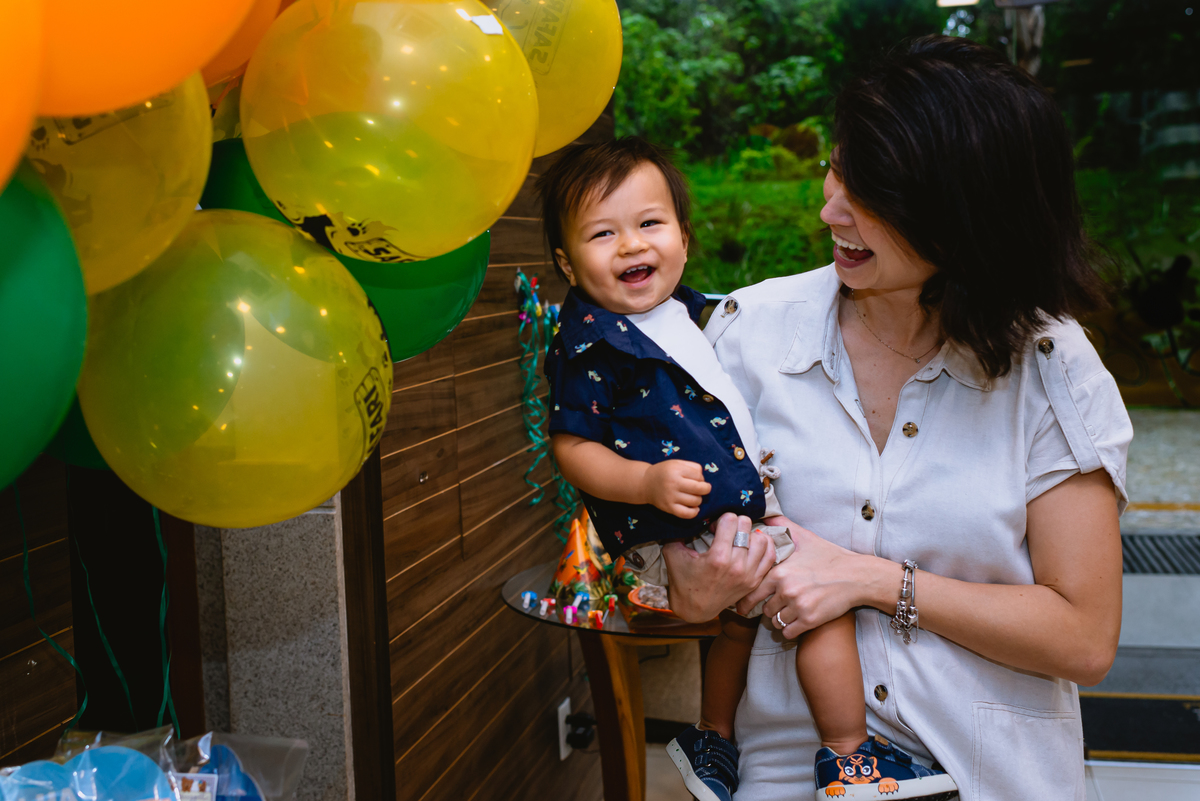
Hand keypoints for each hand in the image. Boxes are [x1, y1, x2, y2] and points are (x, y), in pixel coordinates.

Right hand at [643, 460, 710, 517]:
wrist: (645, 483)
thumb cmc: (665, 472)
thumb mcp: (677, 463)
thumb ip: (693, 466)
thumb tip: (704, 479)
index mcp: (676, 470)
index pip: (699, 475)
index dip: (701, 478)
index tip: (696, 479)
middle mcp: (673, 483)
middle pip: (700, 488)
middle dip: (706, 489)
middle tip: (702, 488)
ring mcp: (671, 497)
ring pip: (696, 501)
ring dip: (698, 499)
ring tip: (693, 496)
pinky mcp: (669, 508)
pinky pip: (687, 514)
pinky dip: (694, 512)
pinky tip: (694, 508)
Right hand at [662, 513, 775, 621]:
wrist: (694, 609)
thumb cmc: (683, 580)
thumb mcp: (673, 553)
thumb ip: (678, 532)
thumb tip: (686, 516)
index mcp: (718, 557)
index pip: (730, 520)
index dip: (720, 519)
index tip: (714, 527)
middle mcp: (736, 566)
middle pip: (746, 526)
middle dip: (734, 523)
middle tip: (726, 531)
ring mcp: (749, 574)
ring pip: (761, 539)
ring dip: (749, 534)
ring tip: (739, 539)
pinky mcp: (755, 581)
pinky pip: (770, 556)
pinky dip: (764, 546)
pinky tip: (752, 545)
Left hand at [739, 524, 884, 638]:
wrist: (855, 576)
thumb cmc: (829, 556)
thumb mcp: (805, 538)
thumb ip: (782, 526)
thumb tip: (766, 514)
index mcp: (779, 572)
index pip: (754, 591)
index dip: (750, 599)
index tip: (745, 606)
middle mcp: (786, 590)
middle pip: (765, 609)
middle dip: (770, 609)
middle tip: (775, 607)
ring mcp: (798, 606)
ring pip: (777, 621)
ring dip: (780, 620)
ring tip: (789, 612)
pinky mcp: (810, 620)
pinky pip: (789, 632)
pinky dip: (790, 630)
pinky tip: (797, 622)